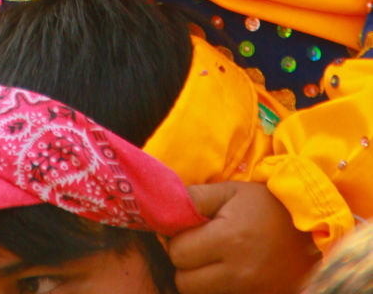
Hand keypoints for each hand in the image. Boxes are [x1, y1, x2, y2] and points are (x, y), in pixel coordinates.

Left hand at [167, 182, 320, 293]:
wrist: (310, 231)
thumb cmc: (266, 206)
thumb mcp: (230, 191)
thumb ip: (195, 198)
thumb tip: (164, 207)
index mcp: (228, 239)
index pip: (178, 253)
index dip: (176, 240)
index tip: (188, 230)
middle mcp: (238, 272)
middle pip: (185, 282)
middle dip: (184, 264)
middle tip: (198, 246)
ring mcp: (250, 292)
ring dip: (199, 280)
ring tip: (213, 259)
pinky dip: (217, 289)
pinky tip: (225, 272)